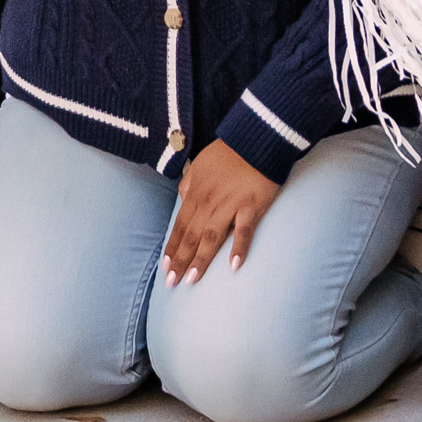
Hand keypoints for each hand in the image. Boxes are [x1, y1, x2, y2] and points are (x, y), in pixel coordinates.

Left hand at [160, 143, 282, 282]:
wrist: (256, 139)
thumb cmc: (228, 151)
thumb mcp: (200, 163)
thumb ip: (189, 183)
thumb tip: (182, 198)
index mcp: (196, 192)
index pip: (180, 225)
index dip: (172, 247)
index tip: (166, 267)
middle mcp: (209, 201)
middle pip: (192, 236)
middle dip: (180, 260)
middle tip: (172, 283)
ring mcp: (230, 204)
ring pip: (211, 237)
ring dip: (201, 260)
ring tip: (192, 280)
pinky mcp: (250, 205)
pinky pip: (244, 230)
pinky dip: (239, 248)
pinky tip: (233, 266)